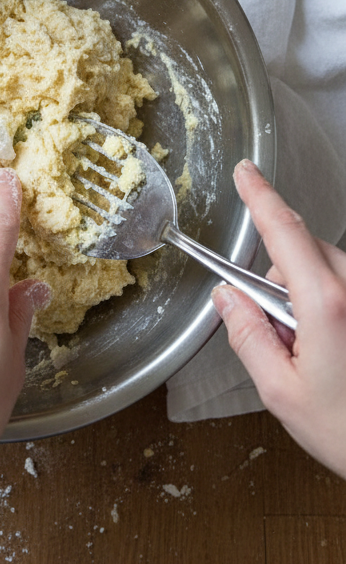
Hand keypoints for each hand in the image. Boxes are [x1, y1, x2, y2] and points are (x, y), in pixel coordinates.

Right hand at [212, 160, 345, 477]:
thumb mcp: (280, 391)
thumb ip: (246, 335)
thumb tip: (228, 297)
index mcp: (327, 303)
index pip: (285, 231)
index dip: (261, 196)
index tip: (246, 171)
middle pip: (303, 253)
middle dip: (279, 281)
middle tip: (280, 340)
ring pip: (325, 271)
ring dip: (307, 298)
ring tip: (315, 357)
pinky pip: (342, 289)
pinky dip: (328, 309)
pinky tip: (335, 355)